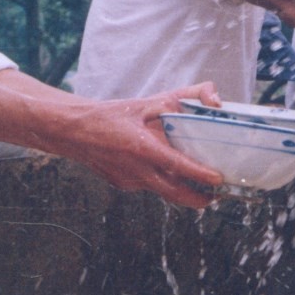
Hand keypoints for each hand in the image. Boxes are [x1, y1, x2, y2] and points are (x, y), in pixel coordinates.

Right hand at [55, 82, 224, 208]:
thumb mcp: (152, 100)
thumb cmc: (114, 114)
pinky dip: (161, 180)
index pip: (178, 165)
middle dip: (197, 199)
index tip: (219, 180)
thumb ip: (187, 95)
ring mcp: (129, 180)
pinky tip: (165, 171)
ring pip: (162, 191)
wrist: (75, 131)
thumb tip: (216, 101)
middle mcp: (137, 169)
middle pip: (174, 193)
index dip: (201, 175)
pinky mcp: (123, 184)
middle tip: (214, 197)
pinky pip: (148, 185)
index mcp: (143, 147)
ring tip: (200, 187)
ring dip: (181, 191)